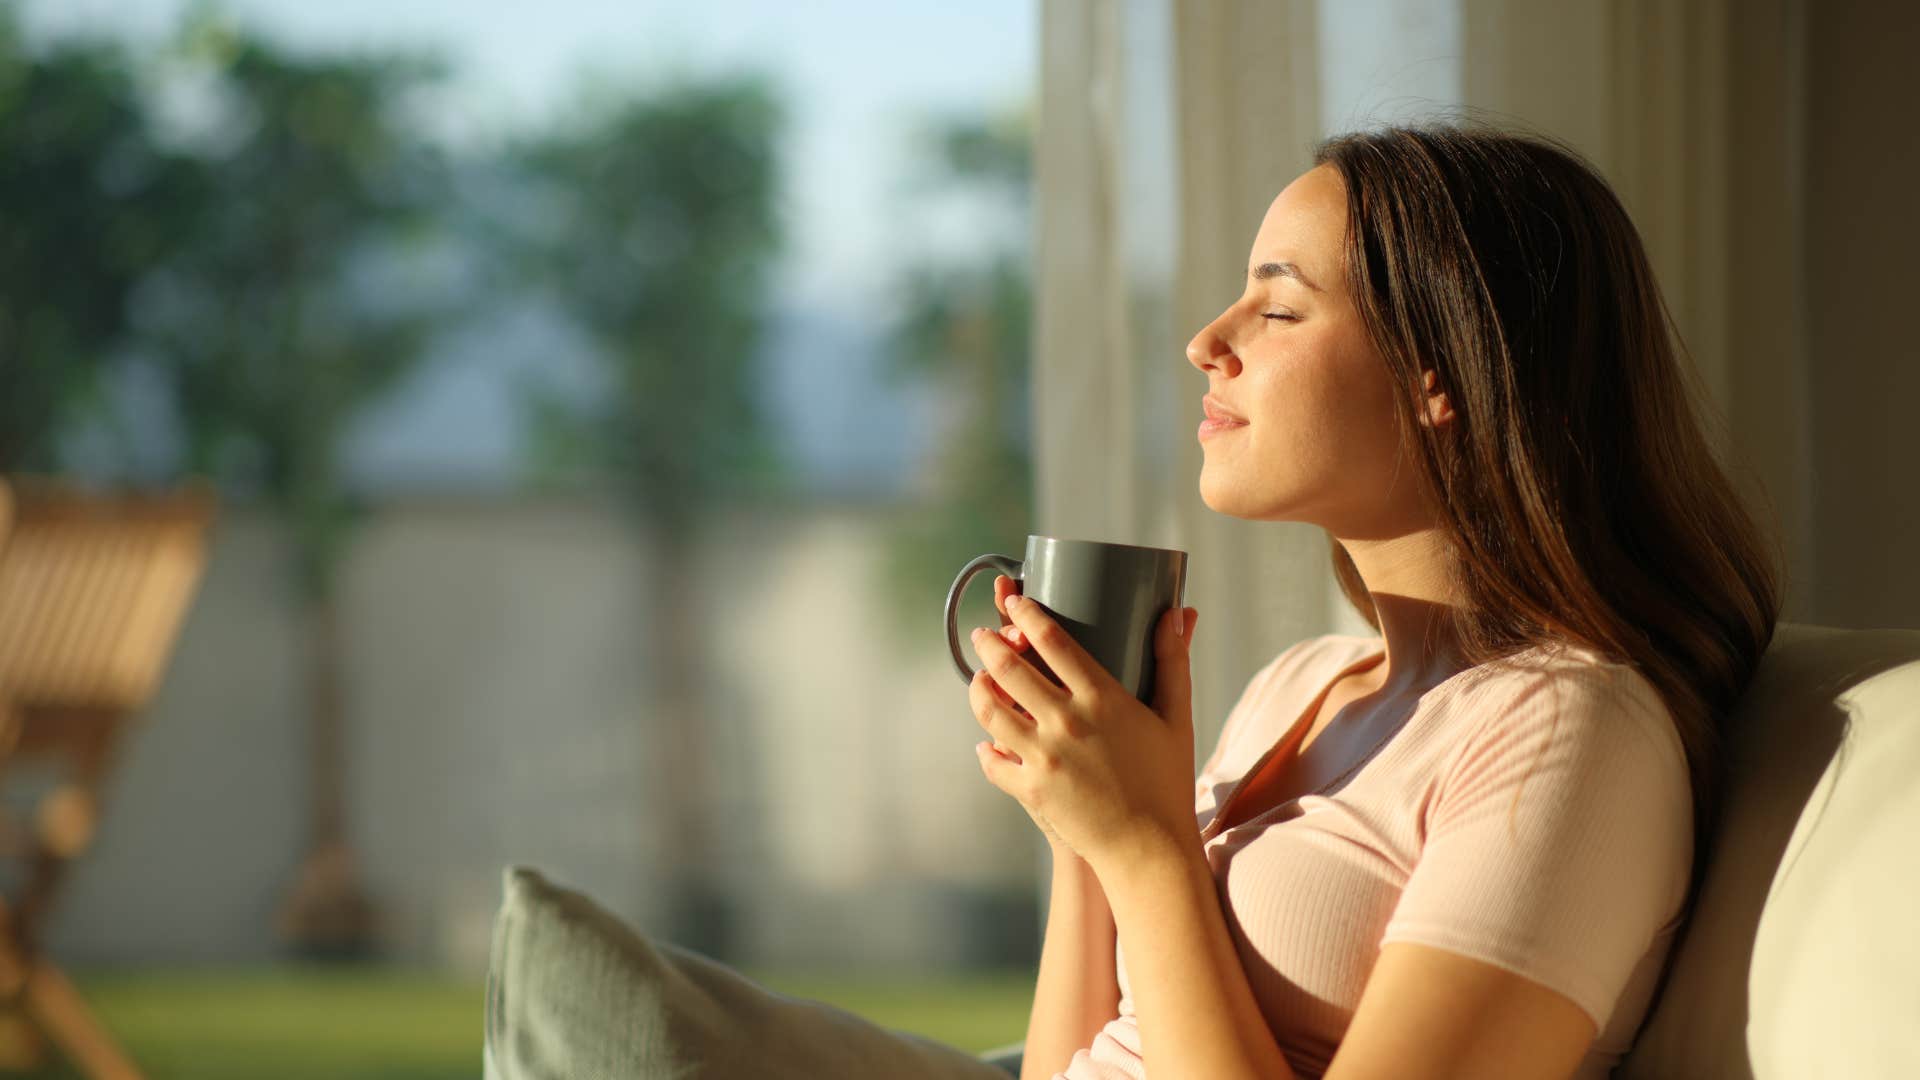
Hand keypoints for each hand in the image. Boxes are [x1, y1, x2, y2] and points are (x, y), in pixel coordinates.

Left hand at [965, 575, 1200, 871]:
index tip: (1014, 599)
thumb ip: (1172, 662)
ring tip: (979, 679)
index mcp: (1102, 698)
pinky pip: (992, 761)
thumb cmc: (1167, 781)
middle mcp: (1067, 722)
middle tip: (984, 634)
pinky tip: (985, 742)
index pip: (1053, 640)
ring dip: (978, 688)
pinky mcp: (1030, 790)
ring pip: (990, 709)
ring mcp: (1044, 757)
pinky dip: (985, 750)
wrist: (1150, 849)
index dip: (1026, 612)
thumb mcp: (1176, 718)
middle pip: (1010, 668)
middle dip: (990, 643)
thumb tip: (1176, 613)